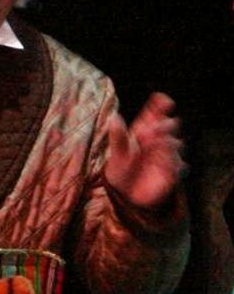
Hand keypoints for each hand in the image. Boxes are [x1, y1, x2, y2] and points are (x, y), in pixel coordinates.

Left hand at [104, 92, 184, 209]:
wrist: (125, 194)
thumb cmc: (121, 169)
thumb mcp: (117, 153)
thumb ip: (118, 137)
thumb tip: (114, 117)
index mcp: (147, 131)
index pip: (158, 114)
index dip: (161, 105)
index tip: (162, 100)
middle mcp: (161, 140)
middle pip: (171, 125)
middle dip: (162, 126)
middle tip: (145, 131)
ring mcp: (170, 156)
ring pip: (175, 144)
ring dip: (164, 142)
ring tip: (149, 144)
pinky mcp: (173, 174)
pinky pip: (178, 166)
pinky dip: (171, 162)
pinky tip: (162, 162)